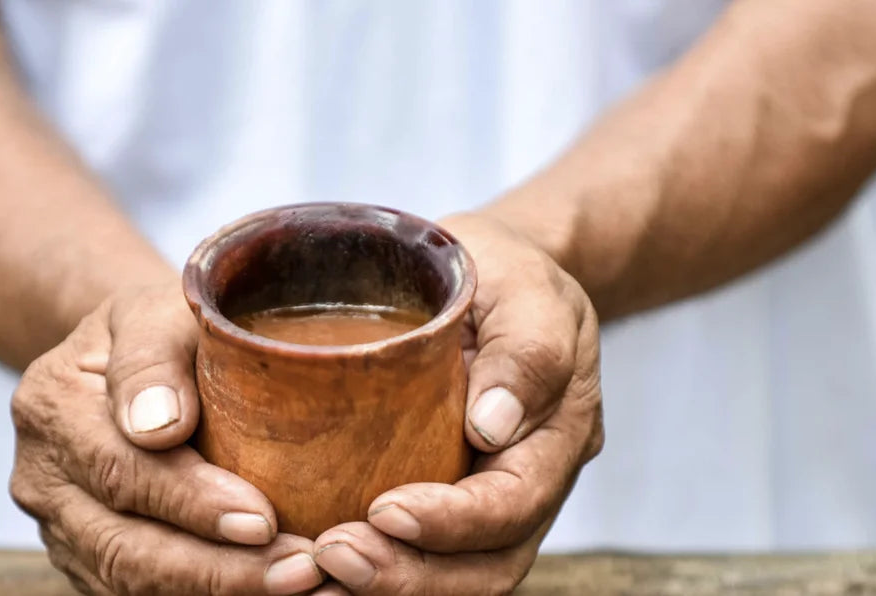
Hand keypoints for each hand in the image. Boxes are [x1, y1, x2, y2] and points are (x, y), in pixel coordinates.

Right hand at [9, 284, 323, 594]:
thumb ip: (152, 357)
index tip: (263, 519)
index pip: (121, 469)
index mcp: (51, 404)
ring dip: (214, 590)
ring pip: (127, 581)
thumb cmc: (159, 324)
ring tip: (295, 583)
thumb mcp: (155, 310)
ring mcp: (59, 524)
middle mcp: (42, 476)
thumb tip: (158, 426)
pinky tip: (262, 585)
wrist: (128, 351)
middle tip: (300, 569)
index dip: (191, 502)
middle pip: (121, 545)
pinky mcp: (86, 557)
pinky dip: (199, 595)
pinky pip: (135, 592)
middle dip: (215, 569)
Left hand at [310, 213, 604, 594]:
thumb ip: (525, 351)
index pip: (515, 504)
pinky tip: (318, 568)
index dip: (455, 523)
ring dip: (390, 585)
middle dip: (412, 576)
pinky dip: (378, 571)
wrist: (497, 274)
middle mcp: (531, 480)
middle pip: (488, 565)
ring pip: (458, 576)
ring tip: (316, 574)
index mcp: (559, 433)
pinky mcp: (450, 496)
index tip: (385, 511)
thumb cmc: (507, 273)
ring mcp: (493, 497)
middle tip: (333, 556)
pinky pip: (425, 556)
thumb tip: (493, 428)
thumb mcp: (527, 286)